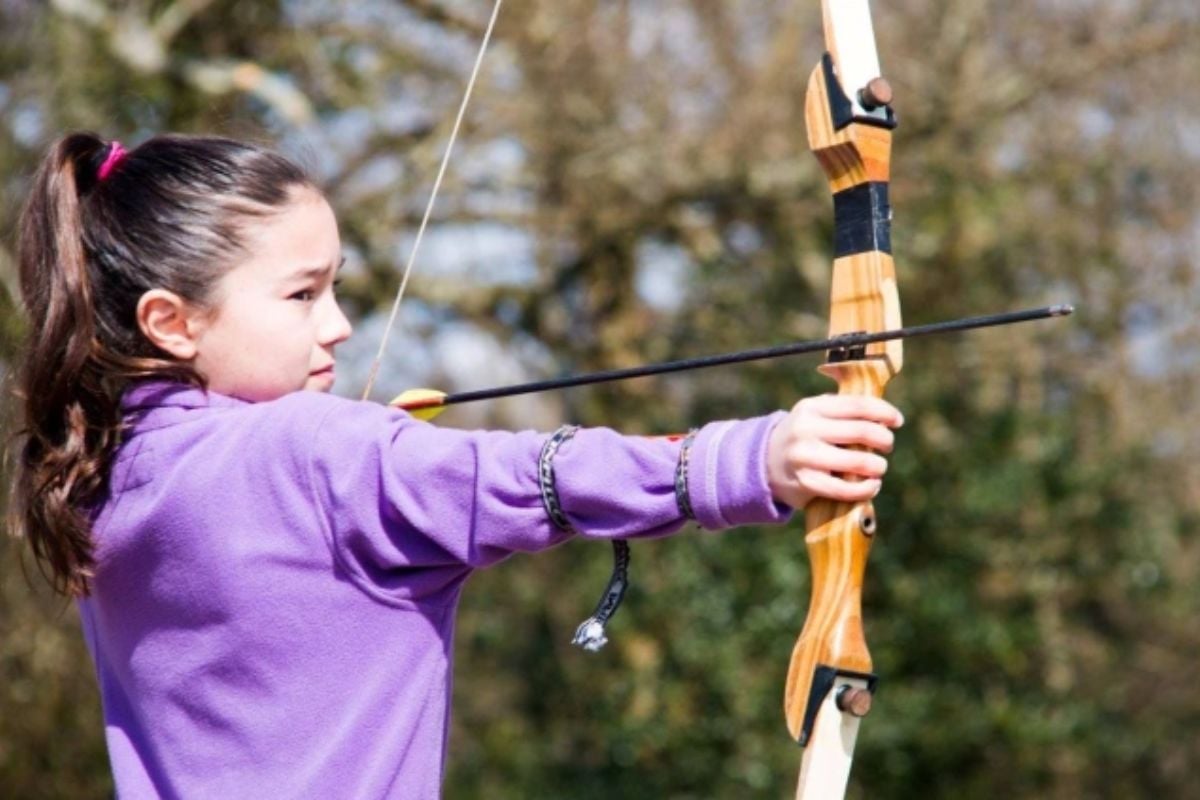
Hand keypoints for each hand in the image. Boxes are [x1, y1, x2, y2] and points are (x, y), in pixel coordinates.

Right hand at [766, 394, 904, 508]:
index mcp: (812, 407)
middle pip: (863, 432)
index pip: (858, 405)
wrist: (766, 463)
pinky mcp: (806, 482)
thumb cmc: (803, 436)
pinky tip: (872, 485)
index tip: (897, 421)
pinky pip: (847, 489)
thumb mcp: (814, 414)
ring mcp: (805, 457)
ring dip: (878, 466)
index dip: (884, 412)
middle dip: (884, 440)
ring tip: (878, 467)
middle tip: (887, 445)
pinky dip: (867, 488)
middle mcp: (806, 429)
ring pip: (859, 462)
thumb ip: (843, 410)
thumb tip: (884, 415)